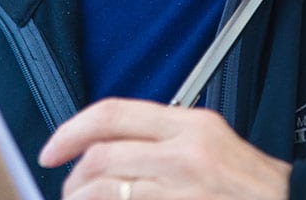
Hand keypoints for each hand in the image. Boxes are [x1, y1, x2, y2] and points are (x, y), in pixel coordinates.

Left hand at [38, 97, 291, 199]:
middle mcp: (187, 152)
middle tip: (69, 193)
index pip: (113, 114)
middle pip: (102, 156)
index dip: (70, 131)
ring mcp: (185, 189)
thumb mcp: (213, 145)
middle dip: (73, 180)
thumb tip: (108, 149)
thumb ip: (165, 140)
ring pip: (106, 191)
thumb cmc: (254, 189)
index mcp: (191, 124)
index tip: (51, 151)